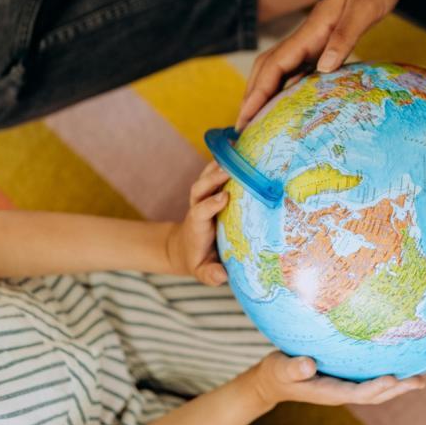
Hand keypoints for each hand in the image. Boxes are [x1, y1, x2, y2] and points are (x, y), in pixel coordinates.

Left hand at [168, 162, 230, 285]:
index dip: (211, 204)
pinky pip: (216, 173)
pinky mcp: (211, 191)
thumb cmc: (199, 260)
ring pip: (206, 177)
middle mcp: (198, 206)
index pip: (201, 211)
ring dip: (218, 165)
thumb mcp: (202, 271)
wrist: (185, 247)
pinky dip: (225, 161)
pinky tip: (239, 148)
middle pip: (200, 188)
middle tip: (229, 169)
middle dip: (212, 178)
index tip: (224, 198)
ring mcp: (203, 197)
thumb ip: (210, 274)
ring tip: (236, 152)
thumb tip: (221, 276)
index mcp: (197, 225)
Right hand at [236, 0, 404, 130]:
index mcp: (310, 31)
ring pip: (276, 70)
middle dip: (251, 97)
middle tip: (242, 128)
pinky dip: (282, 89)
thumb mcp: (364, 8)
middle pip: (266, 69)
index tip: (246, 115)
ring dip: (262, 94)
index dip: (258, 92)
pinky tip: (284, 106)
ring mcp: (310, 42)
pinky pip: (294, 71)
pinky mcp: (319, 45)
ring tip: (255, 122)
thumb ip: (345, 36)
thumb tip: (323, 66)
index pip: (274, 65)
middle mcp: (304, 38)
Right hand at [245, 351, 425, 408]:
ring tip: (420, 378)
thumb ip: (293, 368)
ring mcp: (343, 386)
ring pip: (375, 389)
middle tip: (420, 381)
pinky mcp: (344, 379)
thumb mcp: (279, 368)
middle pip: (375, 394)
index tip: (393, 378)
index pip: (358, 392)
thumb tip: (308, 365)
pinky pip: (369, 379)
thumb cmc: (276, 373)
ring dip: (397, 385)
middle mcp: (341, 391)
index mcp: (329, 392)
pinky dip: (386, 376)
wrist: (273, 380)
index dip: (376, 387)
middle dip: (398, 388)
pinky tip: (397, 365)